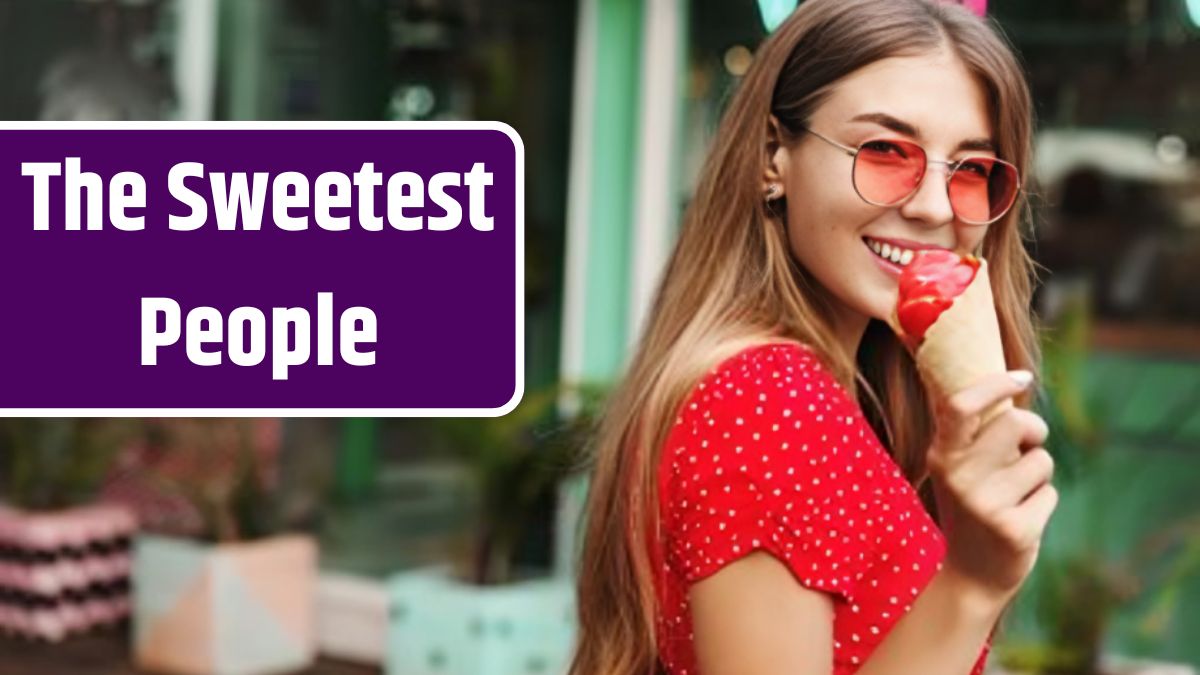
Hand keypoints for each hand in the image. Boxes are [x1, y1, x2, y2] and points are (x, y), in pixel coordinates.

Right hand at [926, 371, 1057, 603]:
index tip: (1021, 377)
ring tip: (1016, 494)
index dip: (994, 385)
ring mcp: (985, 505)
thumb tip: (992, 373)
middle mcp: (958, 477)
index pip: (961, 405)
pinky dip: (1043, 503)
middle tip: (1028, 445)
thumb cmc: (972, 507)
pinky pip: (1050, 495)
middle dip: (1034, 430)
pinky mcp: (1013, 529)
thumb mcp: (957, 467)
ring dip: (1039, 474)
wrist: (971, 575)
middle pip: (1015, 423)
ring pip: (1041, 461)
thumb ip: (970, 430)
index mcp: (942, 455)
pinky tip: (1021, 518)